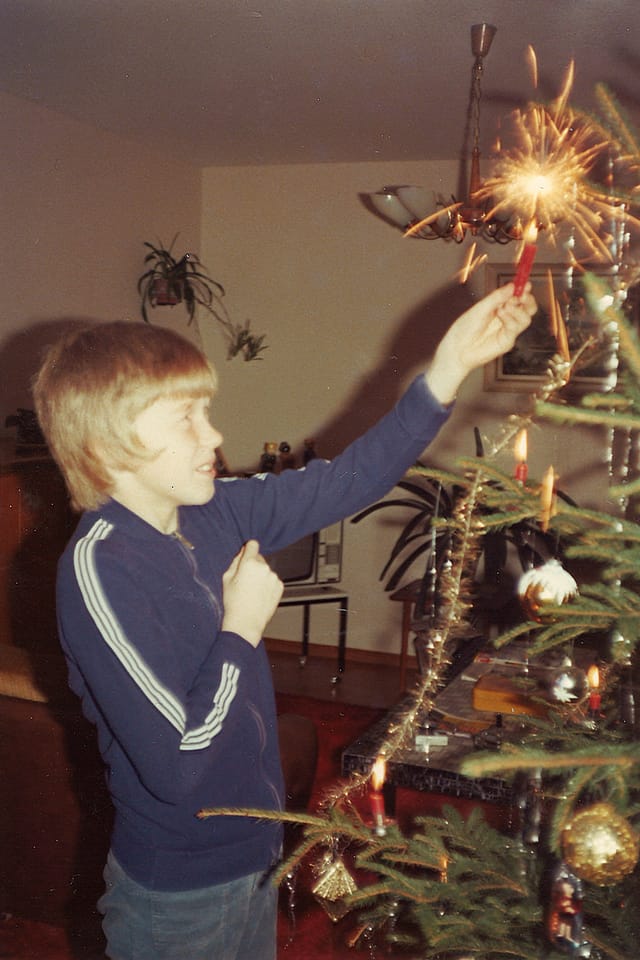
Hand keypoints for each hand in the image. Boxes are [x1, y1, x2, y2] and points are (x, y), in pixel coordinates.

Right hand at [222, 540, 283, 647]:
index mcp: (249, 563)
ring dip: (261, 576)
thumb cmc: (233, 602)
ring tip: (252, 591)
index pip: (253, 544)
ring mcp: (274, 577)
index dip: (249, 548)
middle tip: (245, 580)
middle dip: (253, 565)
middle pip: (259, 558)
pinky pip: (272, 580)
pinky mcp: (280, 587)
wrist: (246, 622)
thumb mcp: (227, 579)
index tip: (247, 553)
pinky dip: (268, 585)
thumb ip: (235, 562)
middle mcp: (264, 567)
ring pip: (266, 570)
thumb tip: (242, 553)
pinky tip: (260, 595)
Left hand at [426, 282, 535, 404]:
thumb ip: (497, 298)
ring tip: (504, 306)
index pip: (518, 298)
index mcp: (500, 308)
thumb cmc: (465, 329)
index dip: (524, 290)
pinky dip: (510, 318)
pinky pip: (516, 328)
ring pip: (526, 318)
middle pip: (528, 308)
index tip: (526, 284)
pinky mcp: (507, 341)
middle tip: (522, 295)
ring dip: (518, 309)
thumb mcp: (480, 308)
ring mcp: (508, 331)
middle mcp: (507, 319)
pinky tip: (500, 314)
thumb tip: (512, 286)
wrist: (457, 349)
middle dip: (528, 300)